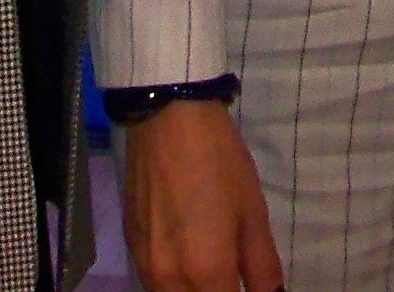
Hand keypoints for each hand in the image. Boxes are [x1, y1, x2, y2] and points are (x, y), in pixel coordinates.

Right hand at [119, 101, 283, 291]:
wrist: (167, 118)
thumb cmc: (220, 161)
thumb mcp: (253, 213)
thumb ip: (262, 268)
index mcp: (205, 273)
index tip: (247, 284)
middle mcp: (169, 280)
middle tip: (232, 275)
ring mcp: (144, 264)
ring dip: (194, 291)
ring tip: (211, 263)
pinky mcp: (130, 246)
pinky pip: (154, 280)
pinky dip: (173, 279)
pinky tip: (187, 251)